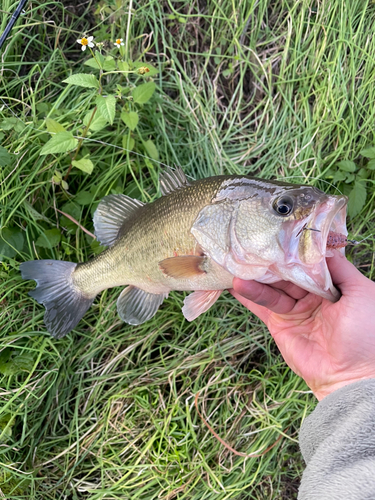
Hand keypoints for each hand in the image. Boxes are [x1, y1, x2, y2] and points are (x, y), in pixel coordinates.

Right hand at [230, 251, 374, 399]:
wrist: (351, 375)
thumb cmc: (365, 332)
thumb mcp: (362, 292)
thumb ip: (340, 267)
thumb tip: (320, 247)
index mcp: (332, 285)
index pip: (307, 262)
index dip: (293, 250)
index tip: (277, 234)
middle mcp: (311, 294)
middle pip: (286, 272)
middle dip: (269, 260)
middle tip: (249, 246)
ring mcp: (294, 309)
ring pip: (271, 287)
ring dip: (254, 277)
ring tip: (236, 266)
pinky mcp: (279, 324)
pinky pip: (261, 306)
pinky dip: (247, 295)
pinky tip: (232, 283)